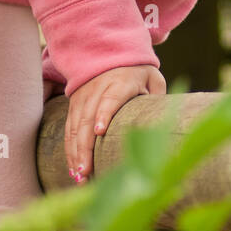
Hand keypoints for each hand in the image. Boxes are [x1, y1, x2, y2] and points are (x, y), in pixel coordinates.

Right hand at [65, 64, 165, 182]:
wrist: (109, 53)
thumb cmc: (137, 71)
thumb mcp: (152, 77)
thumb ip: (157, 95)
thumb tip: (162, 117)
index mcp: (120, 83)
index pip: (110, 99)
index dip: (104, 114)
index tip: (99, 131)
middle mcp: (97, 91)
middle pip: (87, 120)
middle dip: (85, 147)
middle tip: (87, 172)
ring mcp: (83, 99)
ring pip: (75, 128)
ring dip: (76, 153)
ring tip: (80, 176)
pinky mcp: (74, 106)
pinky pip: (69, 130)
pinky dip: (70, 149)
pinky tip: (74, 169)